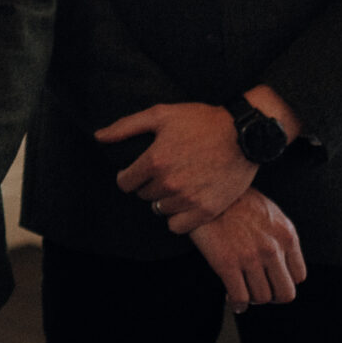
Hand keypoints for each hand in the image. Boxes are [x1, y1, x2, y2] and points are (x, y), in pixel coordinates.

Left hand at [98, 101, 254, 228]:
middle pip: (143, 195)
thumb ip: (125, 127)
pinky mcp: (207, 211)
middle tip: (164, 172)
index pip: (125, 183)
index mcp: (154, 160)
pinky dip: (178, 218)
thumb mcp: (160, 115)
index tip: (138, 170)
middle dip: (148, 185)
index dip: (128, 176)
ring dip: (164, 200)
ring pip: (160, 210)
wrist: (243, 134)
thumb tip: (98, 137)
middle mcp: (169, 183)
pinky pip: (178, 227)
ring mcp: (188, 199)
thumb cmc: (200, 120)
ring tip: (177, 184)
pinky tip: (185, 202)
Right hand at [187, 188, 306, 311]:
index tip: (273, 281)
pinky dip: (237, 304)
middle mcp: (272, 248)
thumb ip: (277, 235)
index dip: (285, 281)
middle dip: (272, 296)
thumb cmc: (232, 198)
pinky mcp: (227, 263)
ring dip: (253, 299)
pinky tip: (232, 300)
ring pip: (262, 297)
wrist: (203, 188)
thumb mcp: (267, 211)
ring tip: (243, 294)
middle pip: (285, 293)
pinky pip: (239, 297)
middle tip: (260, 293)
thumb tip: (278, 257)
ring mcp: (250, 257)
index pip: (299, 276)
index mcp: (286, 235)